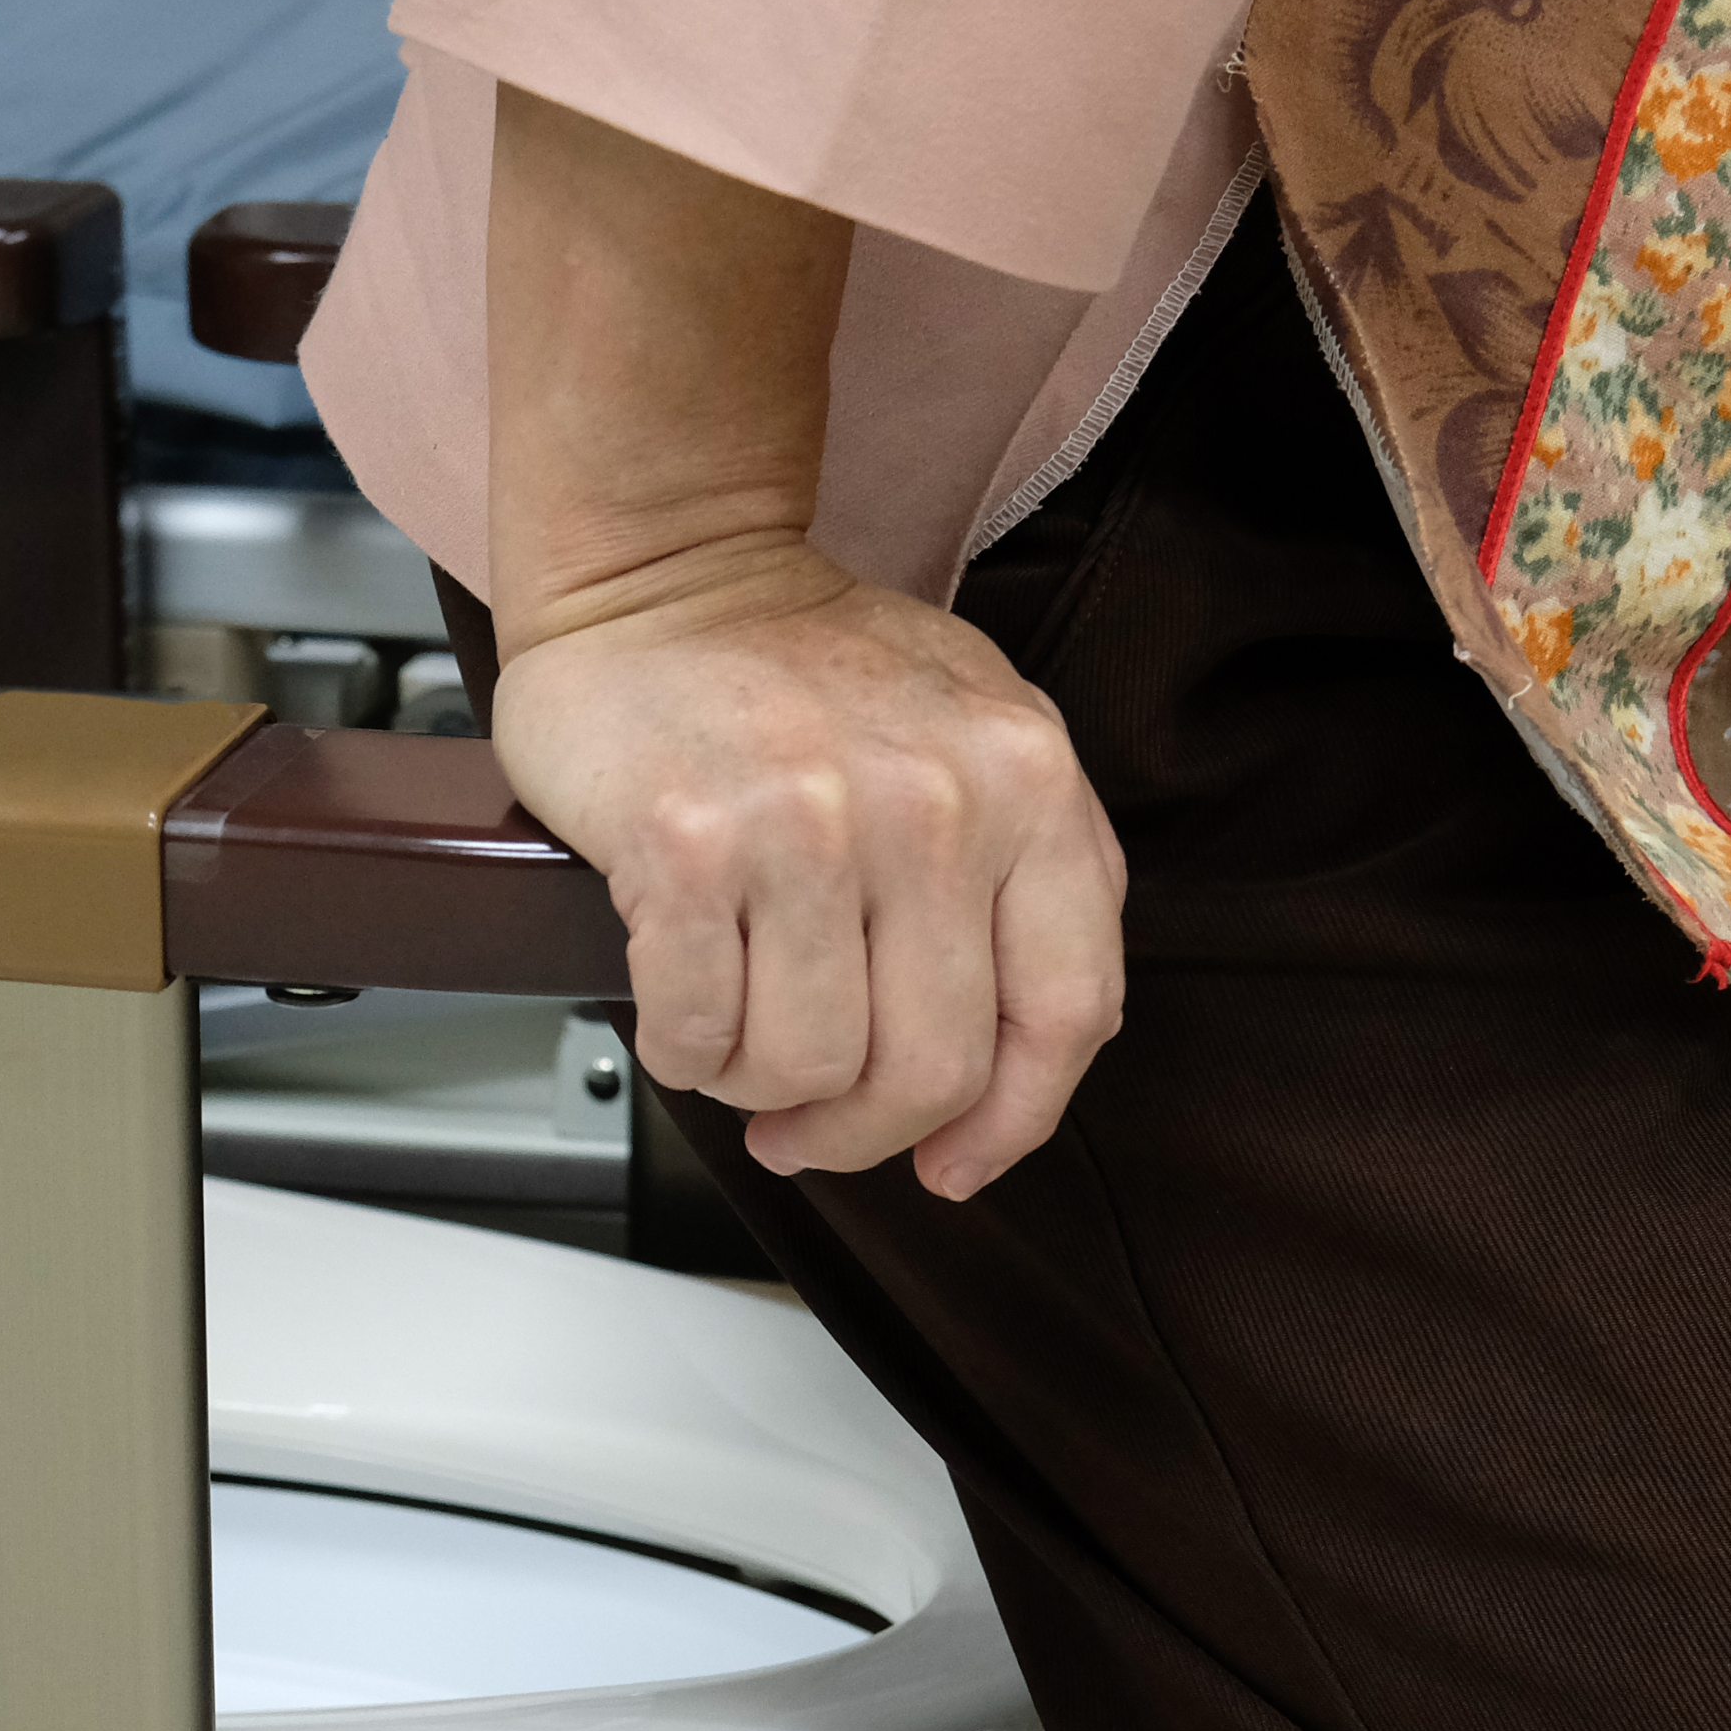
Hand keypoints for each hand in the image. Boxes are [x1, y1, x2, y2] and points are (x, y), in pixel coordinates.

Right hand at [494, 536, 1124, 1197]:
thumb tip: (1016, 1066)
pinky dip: (686, 1051)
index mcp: (1027, 780)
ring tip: (739, 1040)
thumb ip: (1029, 875)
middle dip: (859, 1132)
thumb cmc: (808, 667)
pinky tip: (683, 1009)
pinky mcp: (686, 843)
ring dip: (760, 1087)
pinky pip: (698, 1029)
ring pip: (808, 1067)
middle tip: (809, 1127)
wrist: (665, 568)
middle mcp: (933, 802)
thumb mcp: (981, 737)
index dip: (1010, 1123)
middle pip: (929, 1070)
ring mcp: (809, 821)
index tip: (955, 1162)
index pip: (1064, 1013)